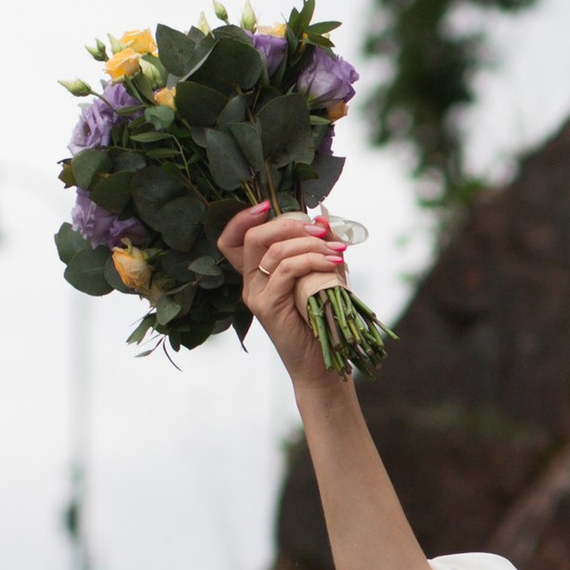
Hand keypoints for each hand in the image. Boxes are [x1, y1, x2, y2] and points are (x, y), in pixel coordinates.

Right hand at [219, 201, 349, 380]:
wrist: (323, 364)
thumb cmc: (324, 320)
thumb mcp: (323, 274)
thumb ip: (321, 247)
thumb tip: (325, 220)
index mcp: (258, 273)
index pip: (233, 239)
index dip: (243, 218)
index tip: (268, 205)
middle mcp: (250, 283)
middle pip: (253, 237)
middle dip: (290, 225)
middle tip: (321, 231)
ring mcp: (255, 295)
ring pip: (274, 251)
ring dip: (311, 243)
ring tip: (337, 251)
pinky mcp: (266, 307)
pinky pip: (286, 271)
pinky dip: (312, 260)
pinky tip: (334, 263)